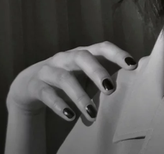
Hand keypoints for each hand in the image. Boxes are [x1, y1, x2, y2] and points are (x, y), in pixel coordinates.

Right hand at [6, 42, 137, 121]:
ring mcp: (49, 70)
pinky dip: (59, 105)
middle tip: (110, 90)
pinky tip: (70, 116)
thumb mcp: (84, 76)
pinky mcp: (35, 86)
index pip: (101, 47)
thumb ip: (104, 78)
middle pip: (82, 58)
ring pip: (64, 79)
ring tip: (92, 113)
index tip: (132, 65)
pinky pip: (47, 94)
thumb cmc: (68, 80)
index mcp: (82, 53)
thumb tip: (134, 88)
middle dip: (97, 72)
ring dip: (80, 96)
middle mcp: (66, 58)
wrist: (29, 86)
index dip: (117, 54)